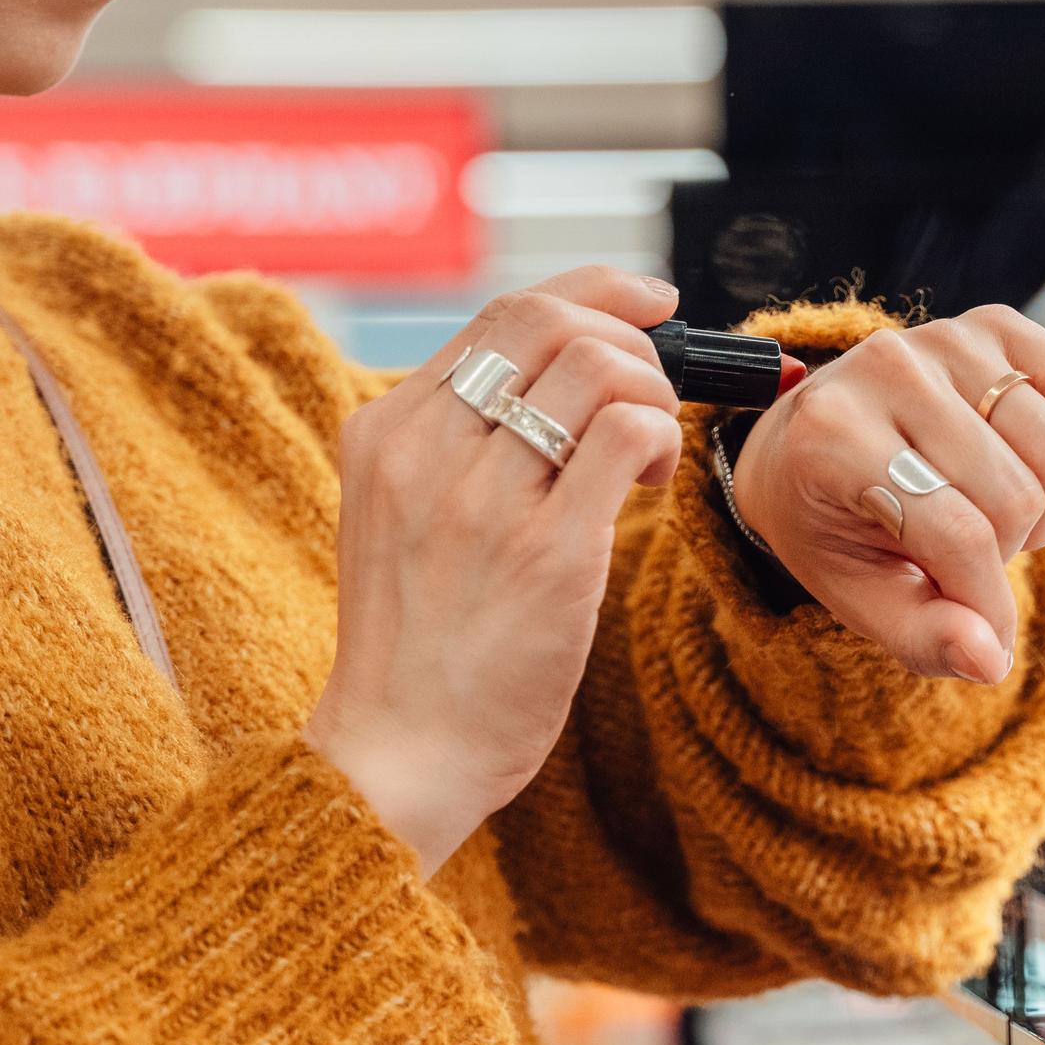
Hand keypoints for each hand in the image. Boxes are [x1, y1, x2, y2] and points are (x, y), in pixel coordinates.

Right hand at [307, 268, 684, 873]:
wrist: (397, 751)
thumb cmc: (417, 645)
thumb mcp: (400, 517)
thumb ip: (456, 444)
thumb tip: (566, 376)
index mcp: (385, 432)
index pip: (502, 314)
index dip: (591, 292)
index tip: (647, 302)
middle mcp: (426, 451)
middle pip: (552, 323)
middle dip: (630, 335)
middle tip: (657, 384)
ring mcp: (484, 500)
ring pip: (599, 369)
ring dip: (652, 390)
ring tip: (647, 450)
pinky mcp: (548, 552)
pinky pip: (627, 434)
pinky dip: (658, 437)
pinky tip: (649, 479)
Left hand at [731, 307, 1044, 682]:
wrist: (807, 443)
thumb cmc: (835, 526)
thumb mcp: (859, 596)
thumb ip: (923, 635)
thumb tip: (992, 660)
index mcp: (832, 436)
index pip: (956, 534)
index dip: (987, 604)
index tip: (985, 637)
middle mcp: (886, 367)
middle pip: (1016, 496)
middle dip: (1006, 552)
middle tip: (967, 556)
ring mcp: (943, 337)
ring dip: (1043, 507)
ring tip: (993, 515)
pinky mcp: (992, 324)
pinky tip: (1027, 468)